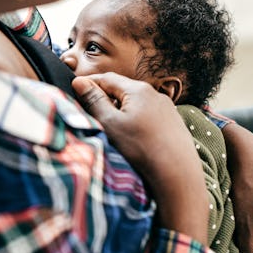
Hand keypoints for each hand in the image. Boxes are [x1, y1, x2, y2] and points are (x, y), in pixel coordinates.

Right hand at [72, 73, 208, 243]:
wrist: (178, 173)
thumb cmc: (141, 148)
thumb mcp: (110, 123)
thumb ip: (94, 100)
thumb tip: (80, 82)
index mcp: (137, 89)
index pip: (106, 78)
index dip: (89, 83)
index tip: (75, 89)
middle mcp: (154, 93)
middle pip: (122, 89)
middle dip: (104, 97)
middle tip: (88, 110)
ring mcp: (166, 108)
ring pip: (135, 103)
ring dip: (120, 110)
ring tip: (109, 126)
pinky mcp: (173, 123)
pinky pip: (148, 115)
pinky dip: (135, 120)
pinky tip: (131, 136)